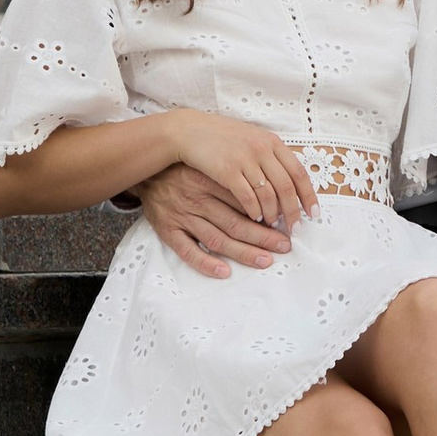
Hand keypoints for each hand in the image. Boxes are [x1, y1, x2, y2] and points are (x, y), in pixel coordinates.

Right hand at [134, 159, 297, 281]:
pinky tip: (223, 271)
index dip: (268, 213)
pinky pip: (187, 251)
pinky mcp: (168, 231)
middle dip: (263, 236)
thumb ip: (237, 175)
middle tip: (285, 246)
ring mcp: (183, 217)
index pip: (246, 200)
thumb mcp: (213, 164)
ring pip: (217, 238)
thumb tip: (272, 188)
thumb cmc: (188, 168)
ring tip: (265, 260)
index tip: (287, 223)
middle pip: (236, 222)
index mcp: (212, 180)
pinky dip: (205, 262)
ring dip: (242, 251)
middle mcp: (199, 200)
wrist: (149, 171)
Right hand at [151, 113, 317, 253]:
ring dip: (272, 215)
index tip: (313, 214)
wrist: (190, 131)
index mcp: (271, 142)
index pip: (298, 172)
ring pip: (267, 195)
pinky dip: (252, 211)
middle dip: (292, 212)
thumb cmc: (222, 139)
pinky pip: (245, 197)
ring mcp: (244, 160)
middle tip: (295, 230)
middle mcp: (261, 149)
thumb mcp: (252, 140)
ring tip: (272, 229)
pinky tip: (254, 219)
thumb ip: (270, 157)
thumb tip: (291, 181)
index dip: (308, 195)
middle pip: (285, 187)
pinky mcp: (225, 171)